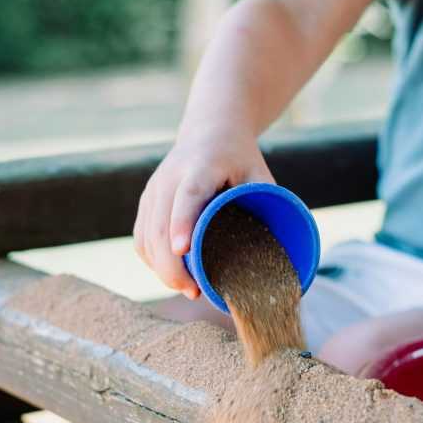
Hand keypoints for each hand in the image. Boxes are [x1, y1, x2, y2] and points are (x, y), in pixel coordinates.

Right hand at [134, 128, 274, 298]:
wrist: (209, 131)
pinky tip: (170, 275)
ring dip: (161, 269)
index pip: (187, 196)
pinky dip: (153, 261)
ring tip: (187, 288)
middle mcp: (169, 178)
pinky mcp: (146, 202)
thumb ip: (268, 205)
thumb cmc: (239, 158)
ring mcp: (153, 191)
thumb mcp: (259, 173)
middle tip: (193, 291)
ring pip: (147, 237)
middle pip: (160, 226)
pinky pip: (142, 238)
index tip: (183, 250)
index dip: (182, 223)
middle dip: (171, 265)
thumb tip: (280, 253)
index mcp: (200, 166)